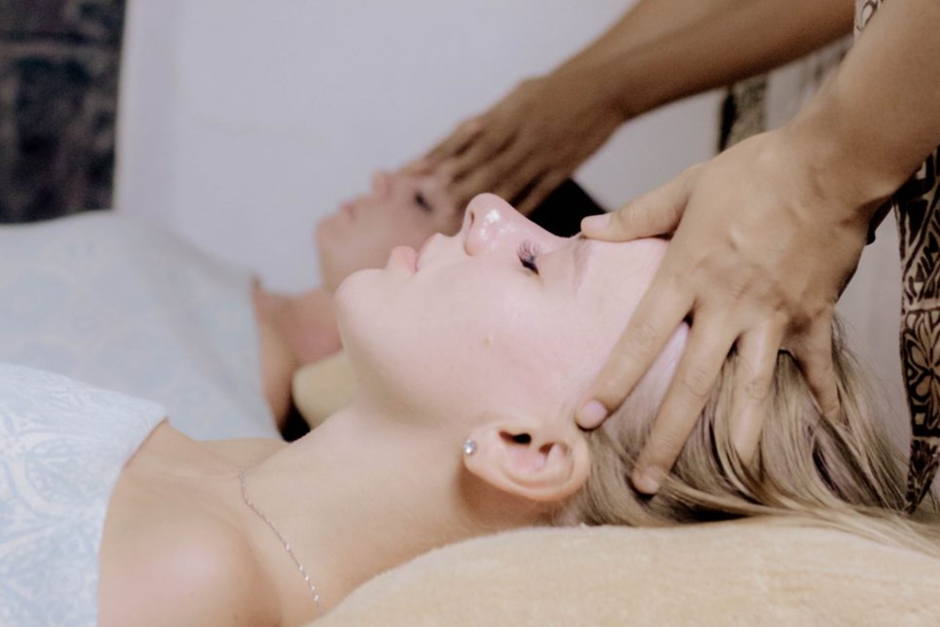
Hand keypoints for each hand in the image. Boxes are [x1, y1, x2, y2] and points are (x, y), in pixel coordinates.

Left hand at [414, 68, 624, 213]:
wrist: (604, 89)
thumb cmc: (553, 91)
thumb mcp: (517, 96)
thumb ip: (490, 119)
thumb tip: (458, 142)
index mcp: (508, 115)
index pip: (468, 139)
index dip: (443, 156)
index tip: (421, 172)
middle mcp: (522, 136)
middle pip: (484, 165)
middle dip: (457, 186)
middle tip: (432, 205)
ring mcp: (542, 155)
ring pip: (507, 183)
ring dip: (481, 202)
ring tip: (457, 218)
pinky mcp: (562, 170)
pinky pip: (536, 194)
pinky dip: (517, 209)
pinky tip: (498, 223)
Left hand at [576, 129, 873, 493]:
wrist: (830, 163)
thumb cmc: (754, 171)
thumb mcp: (686, 187)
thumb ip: (637, 216)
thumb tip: (588, 231)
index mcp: (687, 274)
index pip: (641, 338)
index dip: (613, 380)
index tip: (588, 417)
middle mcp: (725, 306)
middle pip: (692, 384)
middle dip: (666, 437)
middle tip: (646, 480)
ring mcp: (772, 316)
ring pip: (752, 389)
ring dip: (739, 437)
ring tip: (731, 478)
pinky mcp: (813, 316)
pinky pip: (815, 366)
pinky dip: (824, 396)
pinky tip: (830, 426)